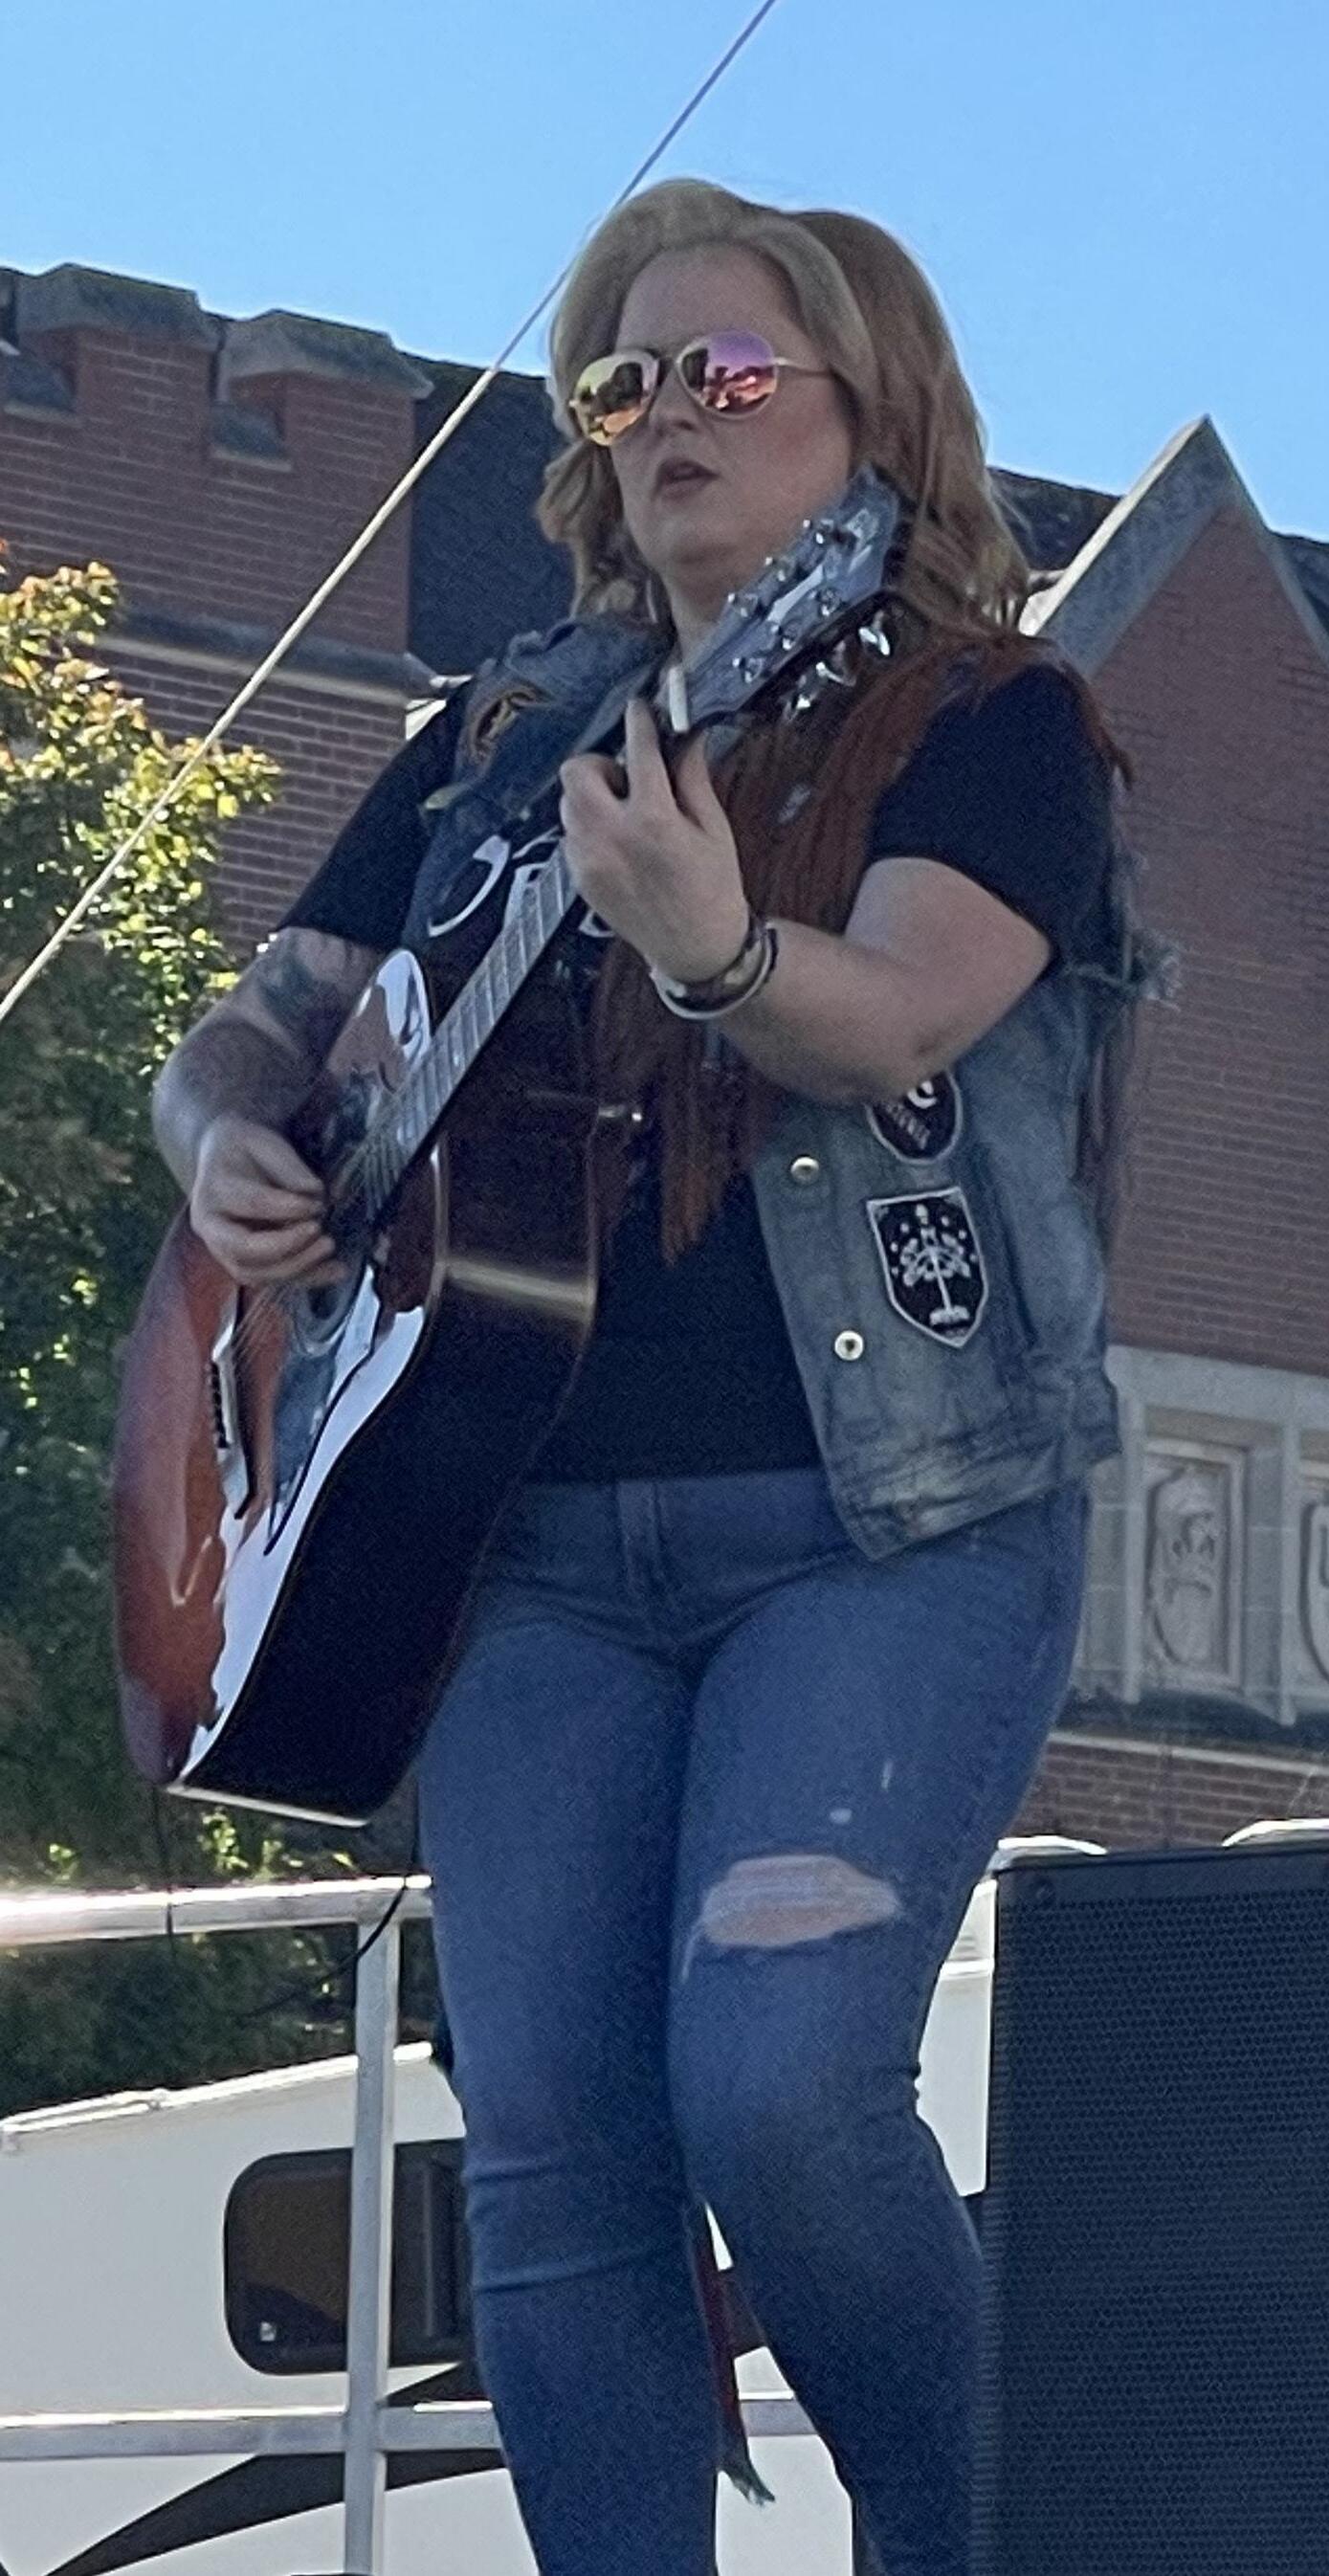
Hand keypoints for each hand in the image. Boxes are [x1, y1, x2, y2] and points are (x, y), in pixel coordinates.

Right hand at [190, 1114, 342, 1286]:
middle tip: (322, 1234)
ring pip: (255, 1273)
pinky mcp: (241, 1264)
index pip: (251, 1203)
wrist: (224, 1163)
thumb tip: (314, 1191)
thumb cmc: (246, 1151)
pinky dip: (305, 1277)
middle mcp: (209, 1226)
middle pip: (243, 1250)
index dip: (287, 1207)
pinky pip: (271, 1279)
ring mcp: (221, 1250)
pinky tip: (336, 1270)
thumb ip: (288, 1167)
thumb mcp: (264, 1144)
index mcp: (212, 1190)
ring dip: (297, 1268)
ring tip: (330, 1248)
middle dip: (287, 1247)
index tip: (318, 1204)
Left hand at [558, 698, 749, 985]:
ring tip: (626, 813)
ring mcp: (589, 860)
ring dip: (593, 796)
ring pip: (569, 802)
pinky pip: (571, 834)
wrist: (696, 948)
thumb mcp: (713, 828)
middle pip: (577, 771)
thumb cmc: (711, 891)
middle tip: (629, 778)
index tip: (641, 710)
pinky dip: (590, 827)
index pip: (637, 750)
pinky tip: (620, 841)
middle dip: (601, 764)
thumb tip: (686, 738)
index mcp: (652, 821)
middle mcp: (611, 838)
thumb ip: (692, 778)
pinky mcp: (580, 878)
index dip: (639, 721)